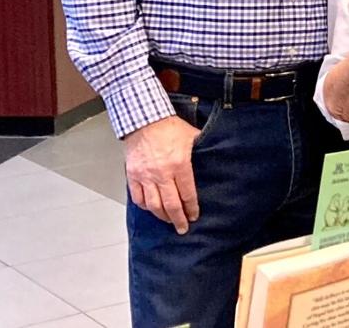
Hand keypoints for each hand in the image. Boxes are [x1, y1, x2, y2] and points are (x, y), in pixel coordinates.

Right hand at [124, 116, 201, 234]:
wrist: (144, 120)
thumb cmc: (169, 127)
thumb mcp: (192, 136)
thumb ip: (202, 148)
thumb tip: (216, 152)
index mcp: (179, 164)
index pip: (187, 193)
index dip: (191, 207)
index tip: (194, 215)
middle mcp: (162, 174)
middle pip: (170, 204)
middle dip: (178, 219)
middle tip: (182, 228)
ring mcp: (146, 176)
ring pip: (154, 205)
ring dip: (162, 216)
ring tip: (169, 220)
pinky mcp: (133, 175)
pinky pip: (138, 197)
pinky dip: (145, 206)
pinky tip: (152, 209)